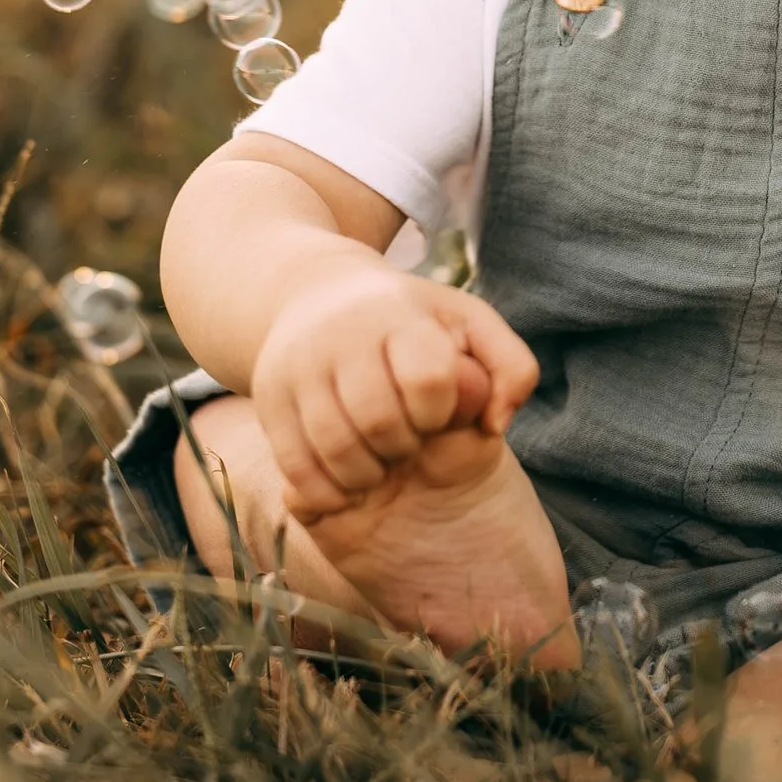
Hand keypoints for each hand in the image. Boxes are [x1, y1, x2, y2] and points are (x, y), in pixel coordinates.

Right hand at [249, 267, 538, 524]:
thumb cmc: (410, 320)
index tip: (434, 410)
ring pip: (335, 449)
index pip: (428, 378)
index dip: (439, 411)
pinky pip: (295, 468)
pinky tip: (345, 477)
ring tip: (377, 460)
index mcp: (398, 316)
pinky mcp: (269, 399)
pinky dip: (326, 489)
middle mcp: (341, 337)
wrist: (312, 292)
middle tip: (404, 440)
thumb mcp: (469, 323)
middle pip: (380, 421)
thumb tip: (496, 425)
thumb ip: (512, 369)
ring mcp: (298, 368)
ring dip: (366, 474)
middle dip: (403, 447)